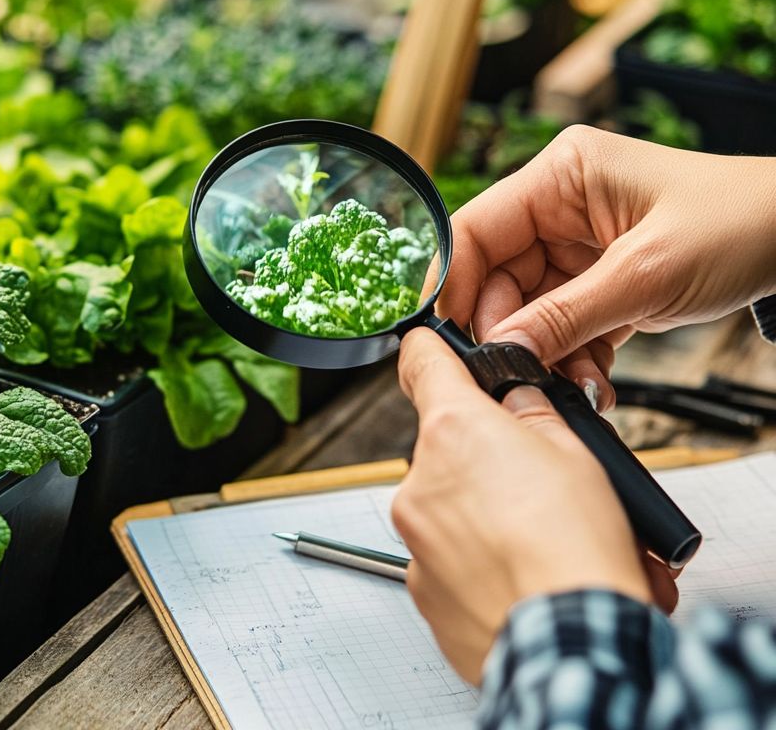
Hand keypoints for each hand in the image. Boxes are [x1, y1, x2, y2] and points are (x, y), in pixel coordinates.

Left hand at [391, 329, 676, 684]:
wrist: (569, 644)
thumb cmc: (577, 551)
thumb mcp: (577, 455)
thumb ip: (535, 417)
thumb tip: (518, 401)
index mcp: (454, 430)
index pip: (421, 362)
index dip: (433, 350)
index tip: (436, 347)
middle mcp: (420, 480)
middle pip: (446, 446)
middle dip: (487, 459)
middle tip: (541, 486)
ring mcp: (415, 537)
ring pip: (449, 505)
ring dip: (488, 515)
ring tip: (545, 542)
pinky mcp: (420, 586)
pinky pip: (448, 558)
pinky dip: (481, 563)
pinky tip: (524, 575)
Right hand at [437, 126, 775, 408]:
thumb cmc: (741, 223)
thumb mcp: (648, 273)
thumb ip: (566, 315)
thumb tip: (501, 349)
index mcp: (561, 175)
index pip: (476, 228)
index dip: (456, 284)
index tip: (451, 339)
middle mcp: (560, 205)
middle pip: (498, 276)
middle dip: (510, 331)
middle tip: (521, 374)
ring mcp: (578, 244)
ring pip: (530, 308)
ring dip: (547, 353)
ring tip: (574, 386)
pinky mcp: (600, 279)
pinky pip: (564, 324)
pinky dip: (573, 357)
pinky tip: (593, 381)